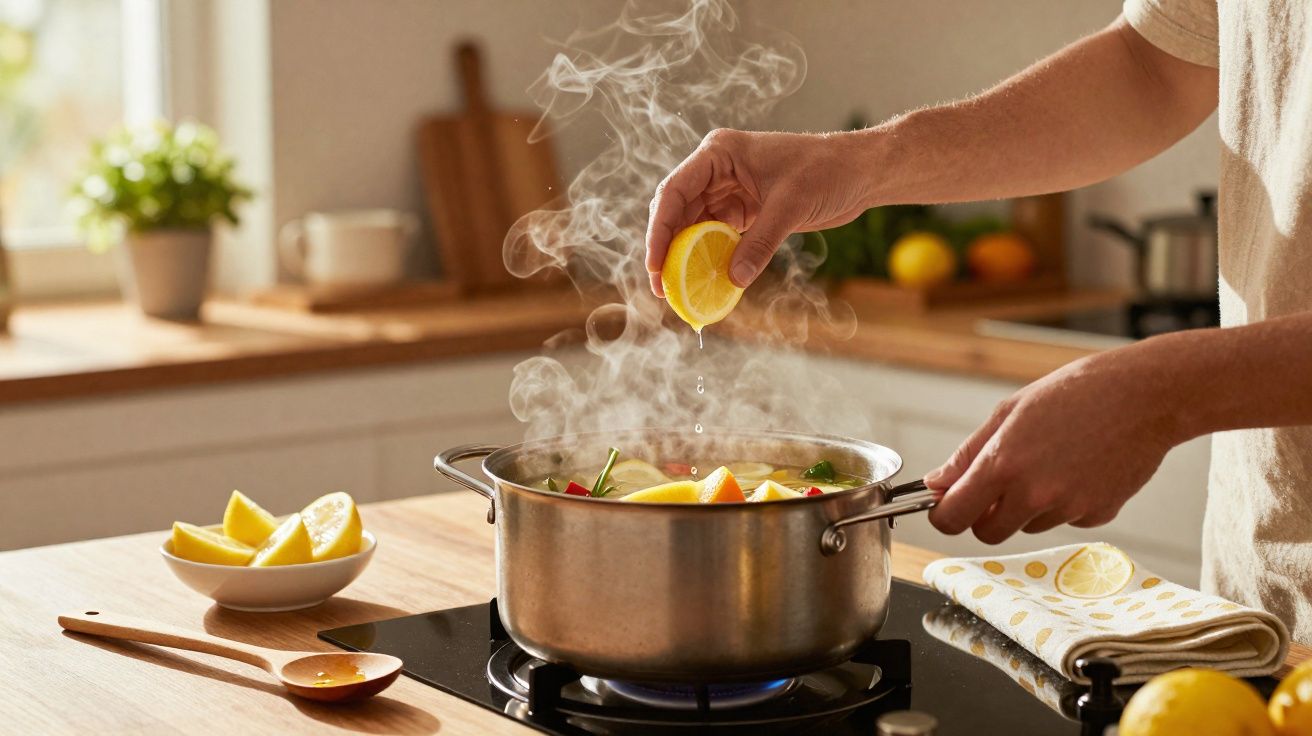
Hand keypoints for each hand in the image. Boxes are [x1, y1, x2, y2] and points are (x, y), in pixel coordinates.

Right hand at [644, 128, 876, 295]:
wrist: (860, 172)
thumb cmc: (827, 171)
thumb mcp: (791, 206)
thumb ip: (760, 243)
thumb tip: (733, 280)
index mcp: (719, 154)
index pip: (674, 192)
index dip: (659, 230)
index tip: (655, 265)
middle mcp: (716, 171)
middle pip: (676, 212)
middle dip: (666, 249)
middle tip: (662, 288)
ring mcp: (728, 192)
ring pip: (692, 228)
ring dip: (685, 258)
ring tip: (678, 291)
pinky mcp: (743, 212)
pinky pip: (715, 238)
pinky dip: (709, 260)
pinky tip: (705, 282)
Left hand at [925, 347, 1184, 543]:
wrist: (1145, 396)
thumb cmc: (1077, 393)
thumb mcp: (1009, 412)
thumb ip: (968, 454)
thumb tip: (936, 482)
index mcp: (1004, 464)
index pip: (953, 518)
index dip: (944, 514)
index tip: (946, 505)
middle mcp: (1035, 494)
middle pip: (988, 532)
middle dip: (984, 514)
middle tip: (998, 483)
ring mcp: (1069, 509)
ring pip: (1028, 524)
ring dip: (1027, 504)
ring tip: (1051, 459)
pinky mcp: (1098, 515)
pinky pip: (1065, 519)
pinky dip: (1065, 502)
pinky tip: (1079, 467)